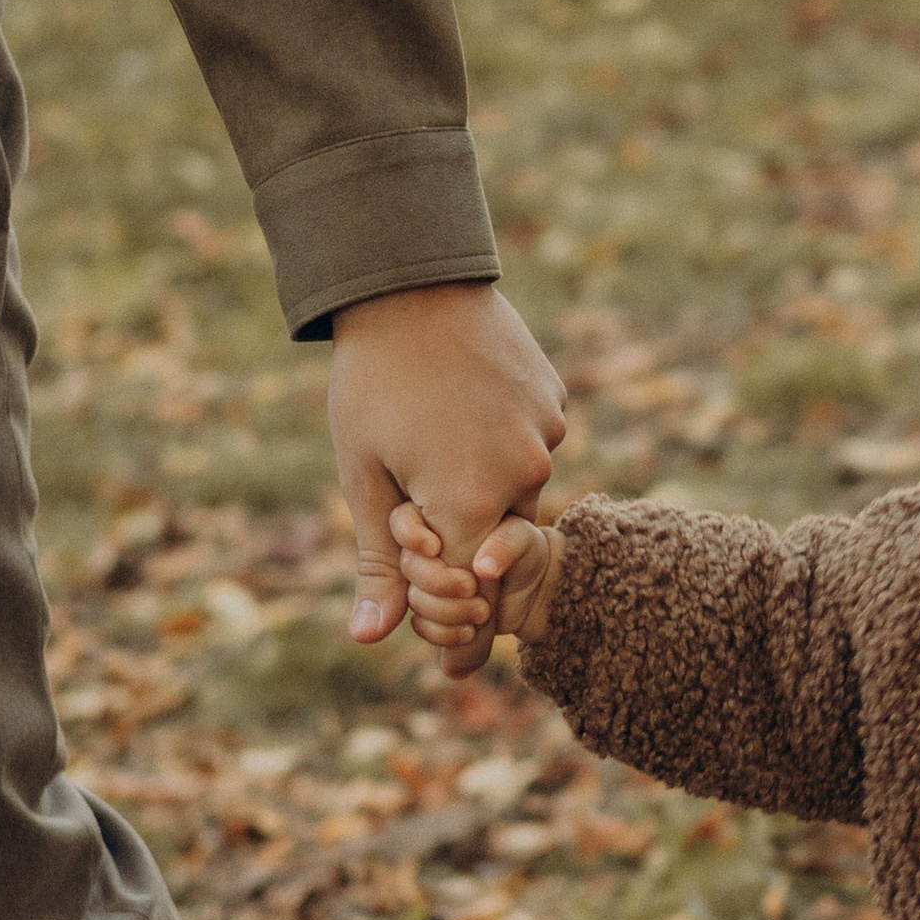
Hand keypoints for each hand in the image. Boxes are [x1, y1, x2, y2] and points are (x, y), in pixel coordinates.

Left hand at [328, 283, 566, 642]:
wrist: (409, 283)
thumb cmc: (373, 383)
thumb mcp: (364, 476)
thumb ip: (379, 562)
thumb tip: (370, 637)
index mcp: (471, 501)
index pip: (468, 591)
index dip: (439, 599)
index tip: (423, 598)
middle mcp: (523, 475)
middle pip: (492, 539)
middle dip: (455, 528)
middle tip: (410, 468)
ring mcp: (545, 436)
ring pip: (514, 490)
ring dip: (478, 480)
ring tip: (432, 425)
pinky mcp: (555, 402)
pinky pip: (528, 446)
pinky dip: (498, 441)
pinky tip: (464, 402)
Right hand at [394, 501, 564, 681]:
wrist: (533, 591)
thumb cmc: (525, 551)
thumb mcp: (522, 540)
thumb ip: (504, 545)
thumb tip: (482, 568)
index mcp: (435, 519)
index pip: (401, 520)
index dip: (410, 534)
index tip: (434, 547)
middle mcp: (423, 552)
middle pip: (406, 565)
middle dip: (437, 581)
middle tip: (471, 586)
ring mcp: (425, 585)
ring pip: (413, 599)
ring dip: (445, 611)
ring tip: (483, 611)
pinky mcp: (433, 614)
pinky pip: (421, 625)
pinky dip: (444, 633)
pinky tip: (470, 632)